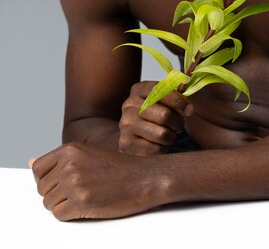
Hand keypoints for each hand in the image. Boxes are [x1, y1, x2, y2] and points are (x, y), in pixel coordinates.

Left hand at [32, 141, 164, 219]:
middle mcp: (69, 163)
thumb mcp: (87, 155)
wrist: (144, 178)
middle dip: (56, 193)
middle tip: (79, 190)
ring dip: (63, 205)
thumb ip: (58, 160)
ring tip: (85, 197)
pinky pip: (59, 215)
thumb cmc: (118, 168)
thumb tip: (29, 161)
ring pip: (48, 203)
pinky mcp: (81, 201)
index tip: (63, 182)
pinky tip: (88, 205)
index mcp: (70, 149)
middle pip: (42, 187)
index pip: (38, 168)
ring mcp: (75, 182)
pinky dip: (70, 215)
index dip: (48, 179)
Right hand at [118, 80, 192, 155]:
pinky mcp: (127, 144)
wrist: (132, 135)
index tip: (189, 109)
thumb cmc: (153, 114)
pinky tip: (158, 144)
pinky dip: (162, 148)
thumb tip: (189, 108)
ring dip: (171, 137)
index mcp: (138, 90)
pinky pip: (156, 149)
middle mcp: (129, 105)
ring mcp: (126, 125)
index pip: (160, 90)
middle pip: (165, 115)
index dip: (178, 100)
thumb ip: (175, 96)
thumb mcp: (161, 100)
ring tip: (168, 134)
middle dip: (177, 122)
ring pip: (162, 134)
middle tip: (178, 125)